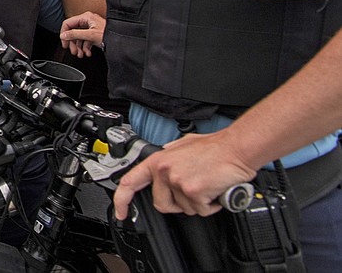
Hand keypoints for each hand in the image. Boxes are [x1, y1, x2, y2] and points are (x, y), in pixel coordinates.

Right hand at [59, 12, 105, 57]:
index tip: (64, 43)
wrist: (122, 41)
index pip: (68, 23)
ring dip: (78, 47)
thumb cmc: (109, 34)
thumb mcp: (90, 35)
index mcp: (85, 17)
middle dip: (73, 43)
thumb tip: (63, 35)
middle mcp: (87, 21)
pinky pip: (85, 41)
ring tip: (80, 54)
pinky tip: (87, 53)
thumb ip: (75, 34)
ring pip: (78, 38)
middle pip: (73, 32)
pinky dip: (85, 48)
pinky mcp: (94, 35)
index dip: (64, 34)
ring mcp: (90, 28)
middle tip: (73, 51)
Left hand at [113, 130, 256, 219]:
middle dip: (177, 204)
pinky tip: (215, 190)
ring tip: (207, 185)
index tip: (121, 212)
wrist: (237, 148)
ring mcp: (178, 181)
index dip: (121, 200)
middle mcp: (164, 171)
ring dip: (198, 203)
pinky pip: (201, 210)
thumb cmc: (216, 147)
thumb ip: (170, 155)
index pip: (130, 182)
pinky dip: (211, 205)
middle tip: (193, 191)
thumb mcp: (183, 145)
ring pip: (184, 209)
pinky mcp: (193, 192)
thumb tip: (165, 158)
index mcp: (158, 160)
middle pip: (162, 204)